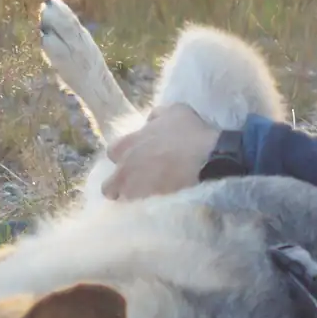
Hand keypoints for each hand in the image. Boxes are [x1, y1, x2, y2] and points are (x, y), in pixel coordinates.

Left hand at [101, 104, 219, 201]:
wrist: (206, 157)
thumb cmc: (188, 131)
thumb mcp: (173, 111)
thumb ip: (155, 117)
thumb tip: (149, 122)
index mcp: (128, 143)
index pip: (111, 152)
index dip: (122, 155)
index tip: (133, 157)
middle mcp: (126, 167)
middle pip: (109, 184)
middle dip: (119, 182)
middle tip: (135, 180)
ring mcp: (136, 186)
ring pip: (121, 198)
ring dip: (128, 196)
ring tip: (143, 195)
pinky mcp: (149, 200)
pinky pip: (138, 207)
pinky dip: (143, 204)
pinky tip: (155, 200)